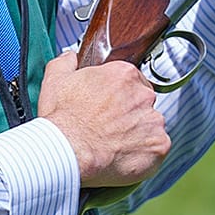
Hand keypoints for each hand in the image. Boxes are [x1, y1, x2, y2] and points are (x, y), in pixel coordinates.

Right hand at [37, 51, 170, 187]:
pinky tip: (124, 156)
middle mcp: (144, 95)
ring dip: (138, 134)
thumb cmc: (63, 120)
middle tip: (109, 127)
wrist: (68, 151)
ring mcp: (154, 120)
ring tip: (115, 144)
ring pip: (151, 126)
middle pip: (143, 103)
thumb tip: (71, 57)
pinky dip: (145, 154)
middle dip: (130, 113)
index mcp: (124, 75)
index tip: (108, 107)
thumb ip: (66, 62)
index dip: (119, 95)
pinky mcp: (159, 145)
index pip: (131, 81)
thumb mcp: (56, 80)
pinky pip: (157, 149)